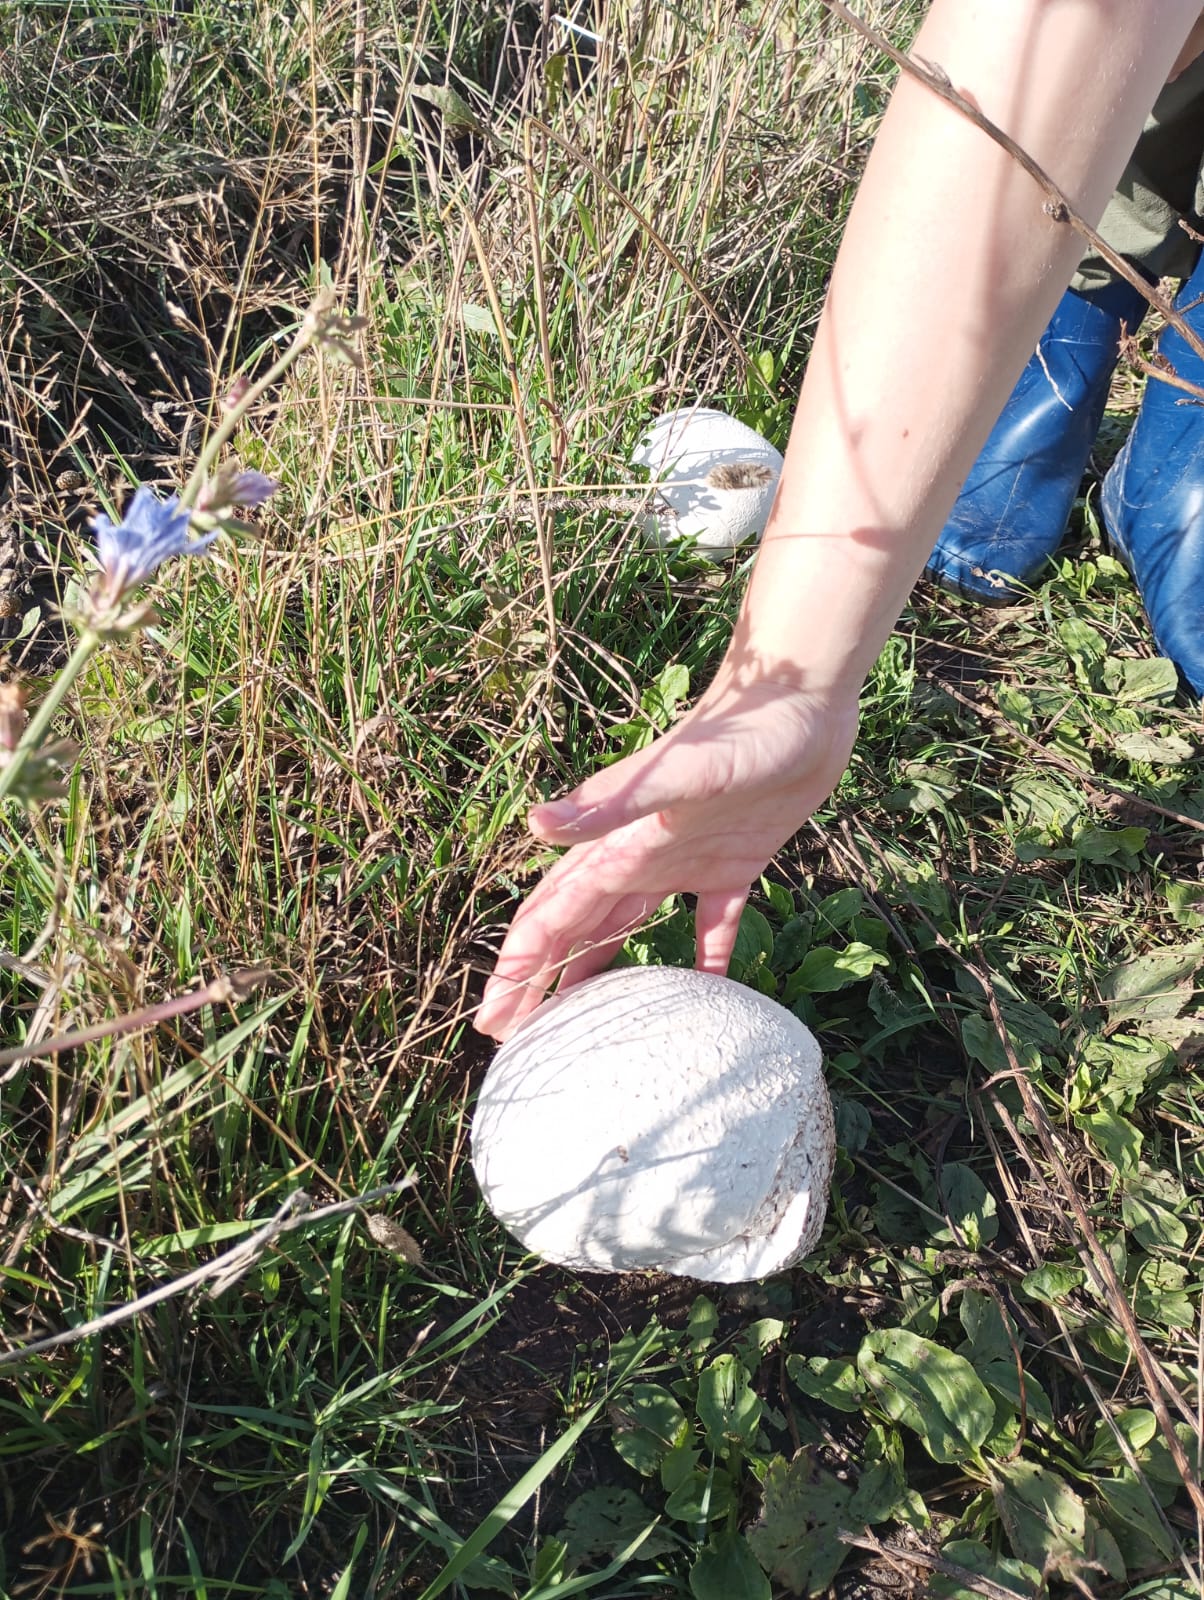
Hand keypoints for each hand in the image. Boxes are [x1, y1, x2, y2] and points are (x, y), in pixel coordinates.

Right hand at [473, 675, 858, 1040]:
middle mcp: (639, 856)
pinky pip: (710, 928)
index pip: (553, 914)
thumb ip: (610, 805)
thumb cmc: (743, 732)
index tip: (493, 1016)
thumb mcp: (680, 774)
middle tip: (510, 1033)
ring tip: (577, 1023)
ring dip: (598, 972)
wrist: (803, 700)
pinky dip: (702, 963)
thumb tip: (535, 825)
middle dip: (541, 978)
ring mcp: (683, 863)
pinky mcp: (732, 865)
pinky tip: (698, 997)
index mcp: (617, 843)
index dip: (521, 964)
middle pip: (578, 929)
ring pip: (626, 930)